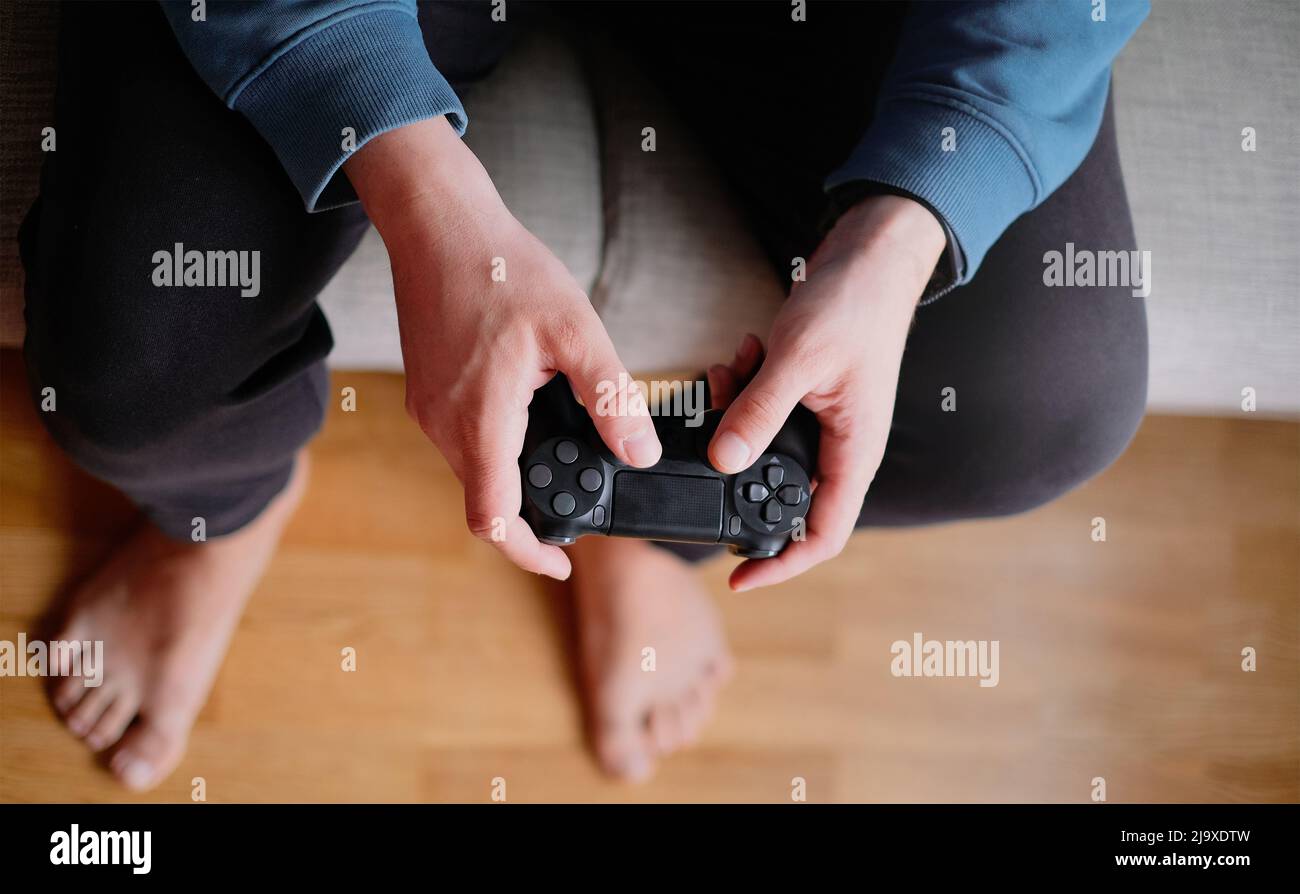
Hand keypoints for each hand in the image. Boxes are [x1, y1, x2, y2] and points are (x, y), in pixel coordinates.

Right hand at [345, 118, 660, 579]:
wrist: (438, 223)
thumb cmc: (501, 268)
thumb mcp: (575, 330)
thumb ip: (610, 398)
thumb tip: (638, 453)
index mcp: (480, 420)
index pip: (493, 519)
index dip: (527, 552)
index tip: (561, 564)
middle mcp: (443, 425)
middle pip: (486, 501)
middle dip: (532, 513)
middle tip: (582, 499)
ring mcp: (429, 410)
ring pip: (474, 471)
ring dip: (516, 476)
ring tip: (564, 451)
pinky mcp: (427, 393)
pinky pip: (463, 440)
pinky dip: (498, 446)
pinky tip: (532, 414)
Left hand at [706, 194, 945, 590]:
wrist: (871, 255)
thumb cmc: (854, 304)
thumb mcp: (800, 360)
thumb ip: (760, 412)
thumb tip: (723, 462)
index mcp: (853, 452)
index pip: (823, 534)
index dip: (782, 565)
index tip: (740, 578)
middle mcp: (839, 445)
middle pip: (780, 491)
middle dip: (738, 469)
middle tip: (712, 435)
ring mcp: (821, 421)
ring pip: (762, 447)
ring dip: (736, 416)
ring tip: (728, 377)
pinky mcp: (803, 396)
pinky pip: (761, 410)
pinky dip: (743, 387)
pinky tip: (742, 355)